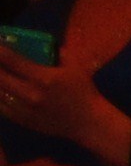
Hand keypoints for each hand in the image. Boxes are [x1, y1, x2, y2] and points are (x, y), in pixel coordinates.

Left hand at [0, 47, 116, 156]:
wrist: (87, 121)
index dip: (0, 51)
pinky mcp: (21, 120)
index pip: (12, 60)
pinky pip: (1, 107)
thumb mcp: (76, 67)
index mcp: (43, 78)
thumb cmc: (83, 92)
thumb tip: (44, 44)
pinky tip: (2, 90)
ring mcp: (23, 109)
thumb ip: (60, 53)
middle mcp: (30, 93)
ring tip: (0, 74)